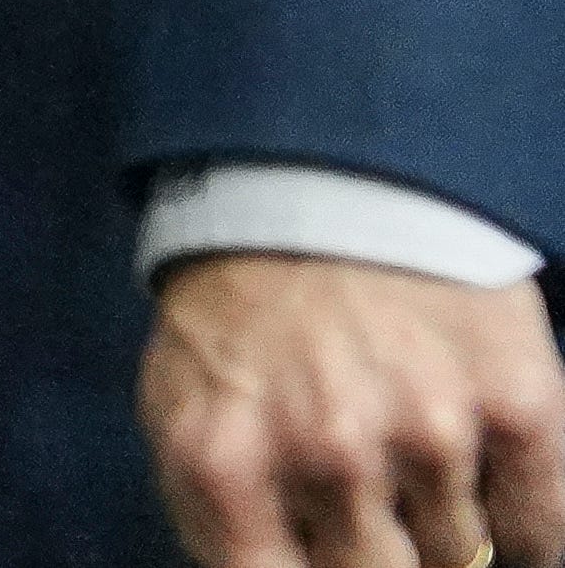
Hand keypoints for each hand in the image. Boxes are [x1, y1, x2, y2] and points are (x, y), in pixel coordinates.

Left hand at [148, 250, 564, 567]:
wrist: (316, 187)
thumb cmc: (245, 315)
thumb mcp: (187, 409)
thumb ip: (222, 516)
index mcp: (225, 460)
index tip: (329, 552)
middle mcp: (326, 452)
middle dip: (380, 554)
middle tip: (375, 504)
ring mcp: (426, 428)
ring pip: (460, 558)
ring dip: (443, 524)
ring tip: (412, 445)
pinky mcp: (515, 403)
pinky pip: (541, 531)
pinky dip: (525, 523)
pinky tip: (486, 469)